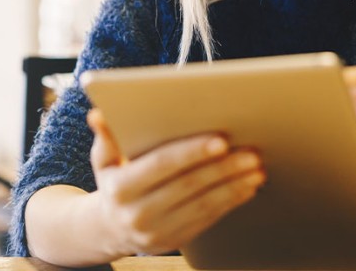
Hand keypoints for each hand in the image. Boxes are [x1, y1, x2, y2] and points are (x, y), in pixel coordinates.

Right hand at [87, 109, 265, 255]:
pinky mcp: (176, 241)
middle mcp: (138, 213)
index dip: (192, 152)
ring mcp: (158, 232)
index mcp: (120, 188)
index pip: (161, 165)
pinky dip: (231, 201)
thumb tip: (98, 114)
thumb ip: (106, 137)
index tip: (221, 140)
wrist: (111, 229)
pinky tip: (247, 187)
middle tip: (251, 152)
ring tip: (256, 168)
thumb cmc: (114, 185)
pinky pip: (209, 219)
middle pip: (189, 185)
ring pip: (204, 204)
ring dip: (234, 185)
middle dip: (223, 168)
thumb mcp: (103, 161)